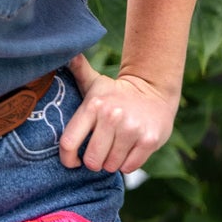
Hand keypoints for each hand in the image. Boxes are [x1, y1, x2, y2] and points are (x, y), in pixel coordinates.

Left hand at [58, 53, 178, 175]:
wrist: (155, 91)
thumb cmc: (116, 93)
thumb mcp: (95, 82)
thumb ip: (77, 71)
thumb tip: (66, 54)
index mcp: (93, 105)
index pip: (69, 142)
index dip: (67, 159)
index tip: (72, 161)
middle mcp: (111, 116)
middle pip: (91, 159)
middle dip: (93, 162)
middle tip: (99, 153)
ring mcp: (131, 129)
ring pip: (111, 165)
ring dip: (111, 162)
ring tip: (115, 148)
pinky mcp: (149, 140)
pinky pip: (129, 167)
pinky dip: (127, 163)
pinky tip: (129, 150)